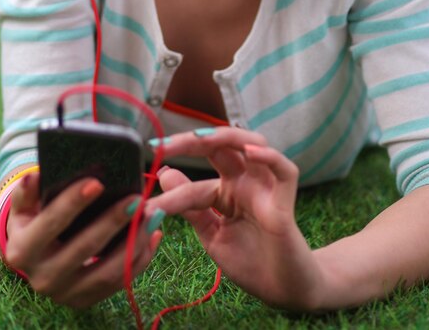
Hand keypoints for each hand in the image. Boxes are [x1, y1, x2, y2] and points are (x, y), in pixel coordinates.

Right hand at [5, 171, 162, 307]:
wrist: (35, 260)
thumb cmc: (34, 223)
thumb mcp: (23, 208)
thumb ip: (26, 192)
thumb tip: (34, 176)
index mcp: (24, 250)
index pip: (50, 224)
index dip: (73, 203)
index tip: (98, 182)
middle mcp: (43, 277)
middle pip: (85, 249)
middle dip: (113, 221)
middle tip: (137, 199)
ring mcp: (67, 293)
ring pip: (109, 271)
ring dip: (135, 241)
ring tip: (152, 214)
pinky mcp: (88, 299)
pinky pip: (121, 281)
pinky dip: (141, 257)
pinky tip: (154, 233)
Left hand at [148, 128, 325, 310]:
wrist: (282, 291)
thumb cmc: (251, 261)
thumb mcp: (212, 234)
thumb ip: (191, 206)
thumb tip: (163, 173)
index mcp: (227, 190)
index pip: (196, 178)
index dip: (170, 183)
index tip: (142, 189)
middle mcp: (246, 181)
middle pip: (221, 147)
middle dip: (191, 141)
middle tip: (161, 146)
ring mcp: (266, 187)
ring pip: (254, 144)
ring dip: (227, 138)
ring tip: (199, 139)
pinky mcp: (285, 200)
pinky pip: (284, 169)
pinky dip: (269, 157)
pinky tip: (250, 152)